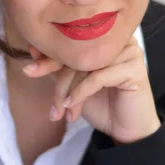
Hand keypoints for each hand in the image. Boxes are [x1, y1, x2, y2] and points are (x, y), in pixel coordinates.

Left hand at [23, 36, 160, 143]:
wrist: (126, 129)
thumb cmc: (101, 103)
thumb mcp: (73, 83)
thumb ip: (57, 67)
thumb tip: (33, 49)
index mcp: (104, 36)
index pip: (72, 41)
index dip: (49, 56)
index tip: (29, 68)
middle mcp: (118, 38)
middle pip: (79, 53)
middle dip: (58, 80)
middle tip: (50, 105)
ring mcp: (129, 51)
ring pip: (87, 65)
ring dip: (69, 91)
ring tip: (61, 112)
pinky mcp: (135, 68)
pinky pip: (99, 77)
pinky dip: (81, 93)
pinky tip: (72, 107)